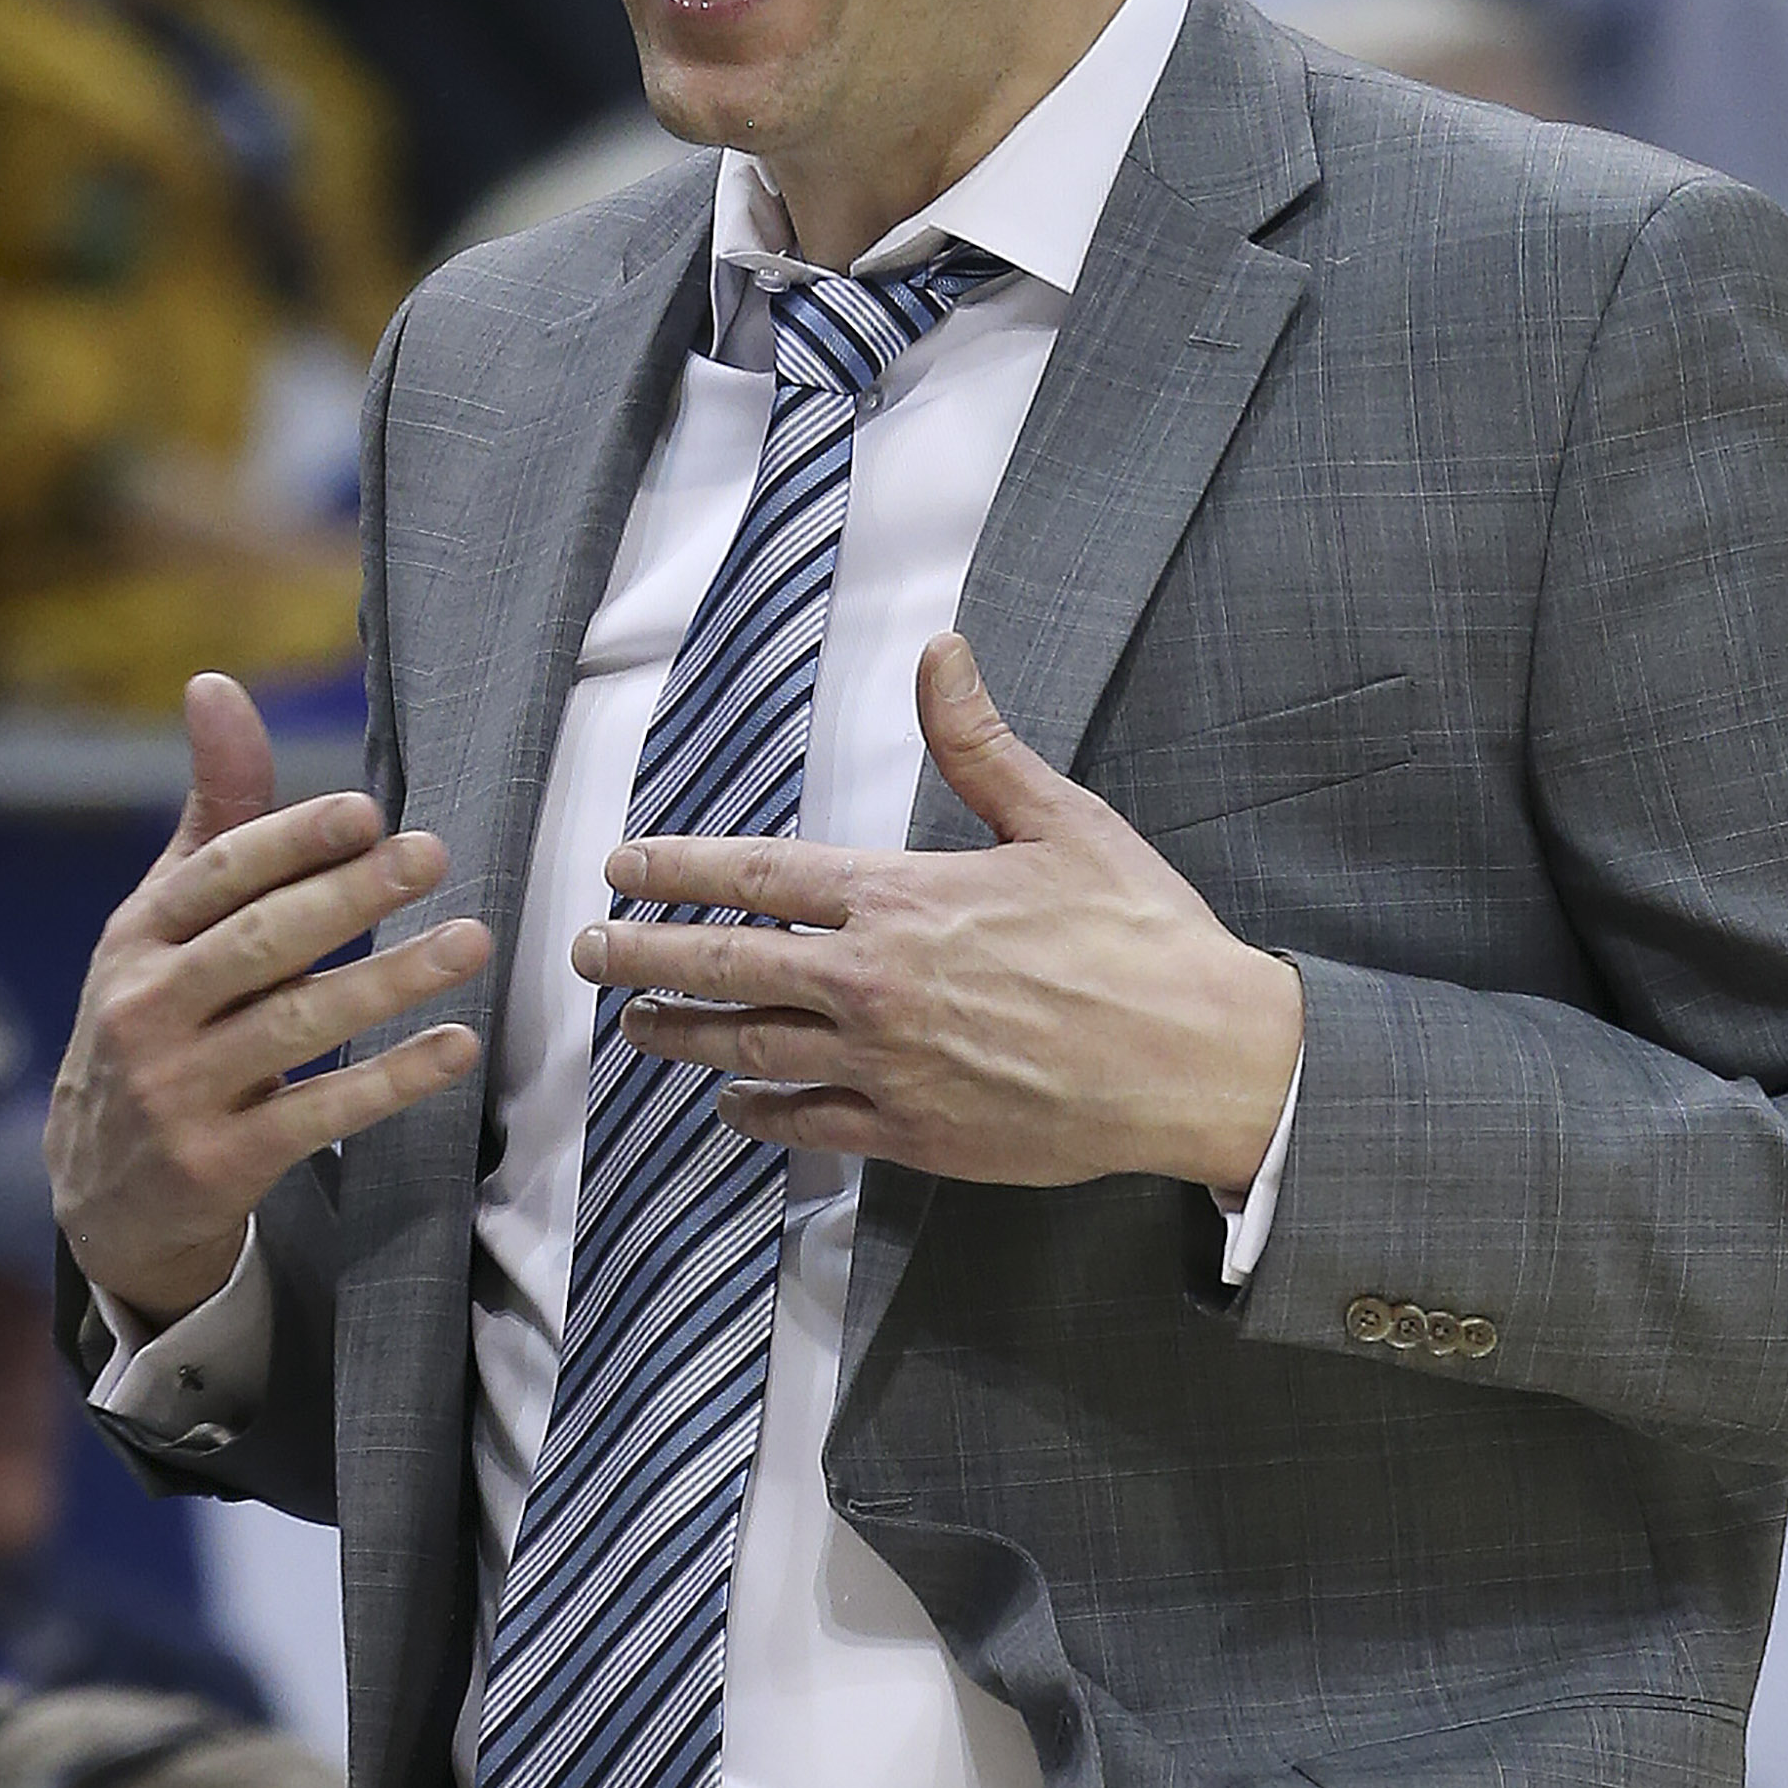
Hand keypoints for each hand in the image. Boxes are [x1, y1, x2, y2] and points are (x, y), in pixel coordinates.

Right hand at [48, 674, 491, 1321]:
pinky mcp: (216, 1165)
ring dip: (388, 981)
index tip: (365, 812)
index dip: (289, 840)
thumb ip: (214, 815)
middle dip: (348, 896)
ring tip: (471, 940)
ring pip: (294, 1026)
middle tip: (432, 854)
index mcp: (136, 937)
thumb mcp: (165, 922)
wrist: (106, 1193)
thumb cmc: (157, 1021)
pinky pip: (316, 1115)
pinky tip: (454, 1047)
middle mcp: (144, 1009)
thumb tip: (215, 683)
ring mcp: (175, 1092)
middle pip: (258, 943)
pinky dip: (389, 1081)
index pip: (216, 876)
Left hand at [576, 634, 1302, 1193]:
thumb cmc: (1141, 938)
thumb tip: (940, 653)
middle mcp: (876, 982)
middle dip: (642, 955)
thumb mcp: (1062, 820)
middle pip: (725, 965)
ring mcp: (888, 1065)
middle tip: (586, 950)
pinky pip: (809, 1123)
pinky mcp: (915, 1134)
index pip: (757, 876)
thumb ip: (979, 742)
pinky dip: (757, 1113)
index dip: (676, 868)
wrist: (1202, 1059)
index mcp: (904, 899)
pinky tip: (730, 1105)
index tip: (621, 864)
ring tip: (635, 1025)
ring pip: (749, 1049)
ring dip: (681, 1035)